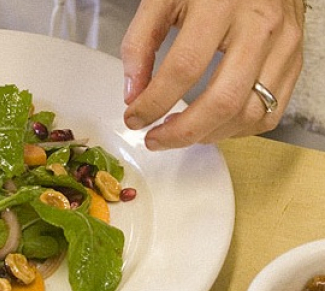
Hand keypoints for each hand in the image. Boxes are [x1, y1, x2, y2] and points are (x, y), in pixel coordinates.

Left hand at [121, 0, 305, 149]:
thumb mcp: (164, 0)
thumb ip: (139, 43)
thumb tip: (133, 96)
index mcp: (221, 6)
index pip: (184, 68)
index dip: (154, 103)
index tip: (134, 119)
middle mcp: (259, 28)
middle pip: (223, 101)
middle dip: (182, 132)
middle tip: (154, 139)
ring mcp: (283, 47)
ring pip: (248, 114)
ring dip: (208, 135)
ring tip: (179, 133)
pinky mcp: (294, 63)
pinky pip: (268, 113)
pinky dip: (236, 130)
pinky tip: (211, 125)